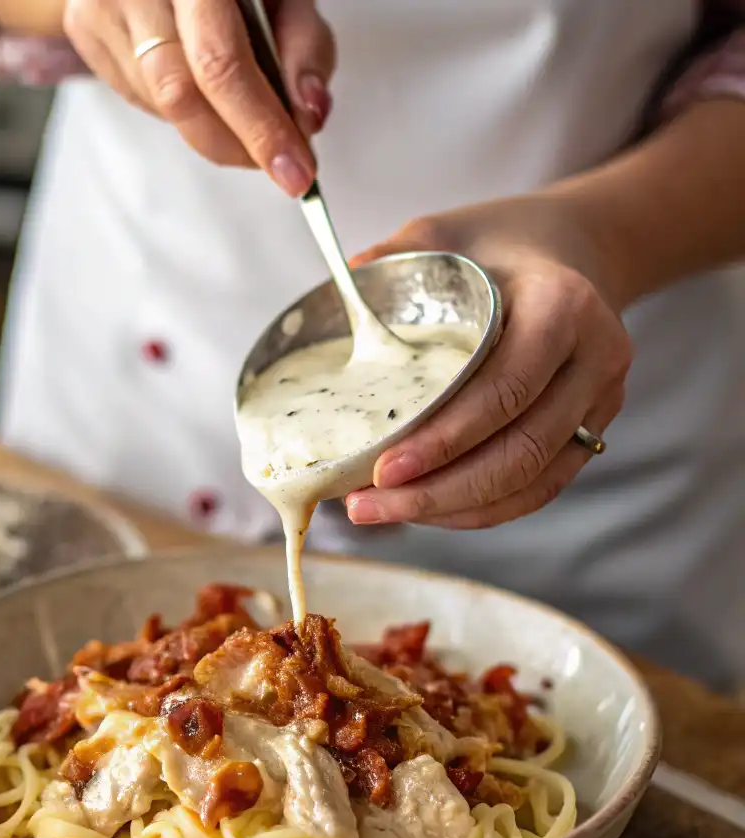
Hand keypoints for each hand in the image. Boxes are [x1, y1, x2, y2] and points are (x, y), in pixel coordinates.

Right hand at [62, 0, 334, 194]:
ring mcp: (101, 5)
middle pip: (180, 96)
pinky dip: (180, 109)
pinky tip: (198, 85)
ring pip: (160, 105)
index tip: (294, 172)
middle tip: (276, 163)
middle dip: (236, 145)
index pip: (220, 65)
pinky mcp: (85, 26)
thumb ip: (303, 48)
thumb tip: (309, 116)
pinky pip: (138, 98)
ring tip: (241, 109)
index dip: (259, 129)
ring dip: (210, 126)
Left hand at [344, 194, 632, 529]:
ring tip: (385, 512)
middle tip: (366, 505)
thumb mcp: (442, 235)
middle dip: (438, 491)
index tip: (382, 469)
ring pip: (531, 482)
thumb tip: (328, 305)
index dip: (443, 440)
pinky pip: (540, 488)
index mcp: (562, 306)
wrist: (576, 247)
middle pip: (519, 451)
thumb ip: (388, 264)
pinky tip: (429, 510)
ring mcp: (600, 401)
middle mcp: (595, 359)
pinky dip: (483, 509)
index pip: (504, 391)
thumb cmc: (498, 246)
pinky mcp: (591, 428)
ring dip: (454, 508)